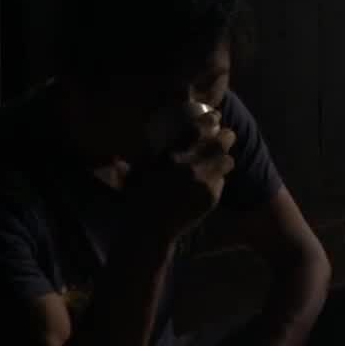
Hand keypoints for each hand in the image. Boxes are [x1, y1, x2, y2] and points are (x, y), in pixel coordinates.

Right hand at [130, 124, 237, 244]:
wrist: (150, 229)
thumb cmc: (138, 201)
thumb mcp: (136, 177)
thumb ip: (131, 164)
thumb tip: (116, 159)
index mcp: (171, 156)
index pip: (198, 129)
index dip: (210, 119)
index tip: (214, 116)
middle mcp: (190, 167)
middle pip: (221, 142)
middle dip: (227, 135)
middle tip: (227, 134)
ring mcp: (203, 182)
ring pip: (227, 161)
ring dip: (224, 159)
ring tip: (222, 159)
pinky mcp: (211, 197)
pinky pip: (222, 181)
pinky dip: (218, 180)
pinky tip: (211, 182)